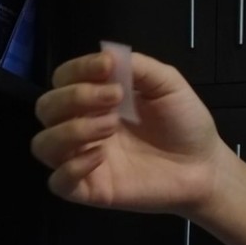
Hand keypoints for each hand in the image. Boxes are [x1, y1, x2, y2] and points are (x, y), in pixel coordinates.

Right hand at [32, 52, 233, 217]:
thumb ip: (137, 67)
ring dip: (71, 130)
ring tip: (110, 128)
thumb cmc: (184, 123)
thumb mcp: (167, 84)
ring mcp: (81, 160)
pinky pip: (57, 182)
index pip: (62, 79)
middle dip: (74, 98)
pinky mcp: (88, 191)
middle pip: (45, 108)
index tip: (107, 66)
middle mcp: (81, 127)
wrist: (204, 166)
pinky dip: (71, 168)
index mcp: (94, 100)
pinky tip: (100, 158)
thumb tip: (106, 53)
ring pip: (42, 145)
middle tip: (114, 99)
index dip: (77, 69)